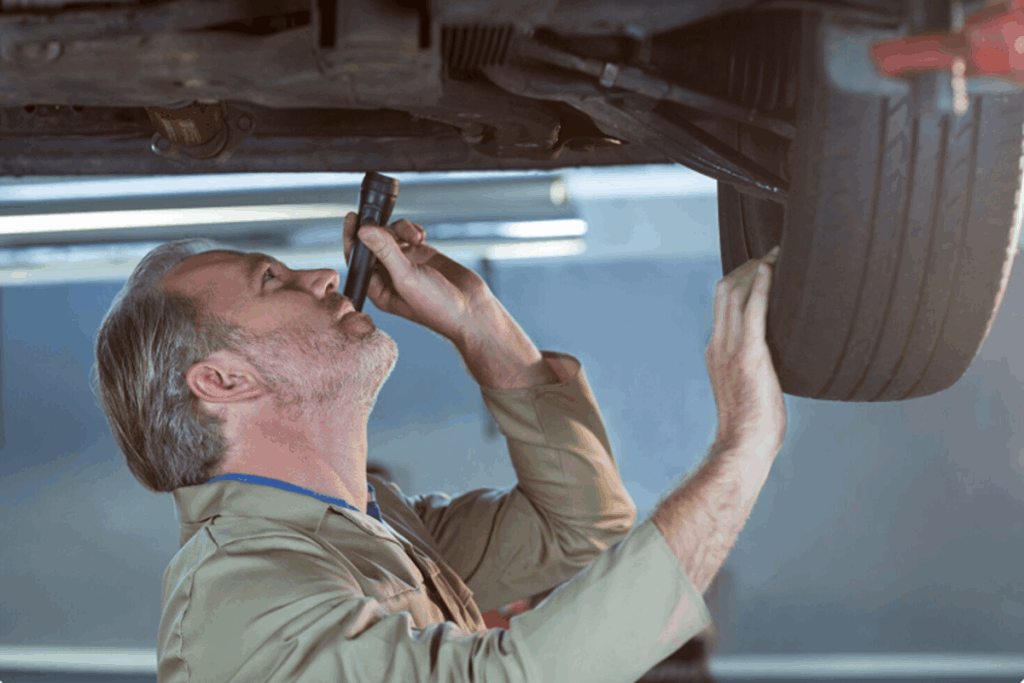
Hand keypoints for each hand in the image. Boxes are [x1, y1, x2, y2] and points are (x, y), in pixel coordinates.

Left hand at [342, 212, 494, 343]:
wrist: (471, 310)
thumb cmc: (438, 306)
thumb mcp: (407, 277)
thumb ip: (385, 252)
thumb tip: (363, 230)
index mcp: (379, 289)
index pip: (358, 260)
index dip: (353, 239)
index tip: (352, 217)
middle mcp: (390, 276)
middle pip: (374, 244)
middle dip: (380, 230)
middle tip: (383, 216)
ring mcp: (407, 264)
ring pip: (392, 236)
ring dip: (401, 230)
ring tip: (416, 237)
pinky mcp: (422, 256)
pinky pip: (408, 235)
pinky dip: (412, 231)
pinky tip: (422, 236)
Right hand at [706, 247, 785, 456]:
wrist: (743, 445)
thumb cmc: (753, 424)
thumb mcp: (748, 386)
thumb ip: (755, 365)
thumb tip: (778, 357)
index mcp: (716, 350)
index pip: (722, 302)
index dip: (740, 278)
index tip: (762, 265)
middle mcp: (718, 344)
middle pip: (726, 290)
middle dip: (749, 266)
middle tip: (775, 254)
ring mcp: (730, 349)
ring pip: (737, 294)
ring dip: (757, 269)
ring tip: (780, 256)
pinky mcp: (748, 355)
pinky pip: (753, 311)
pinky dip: (762, 287)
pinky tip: (774, 271)